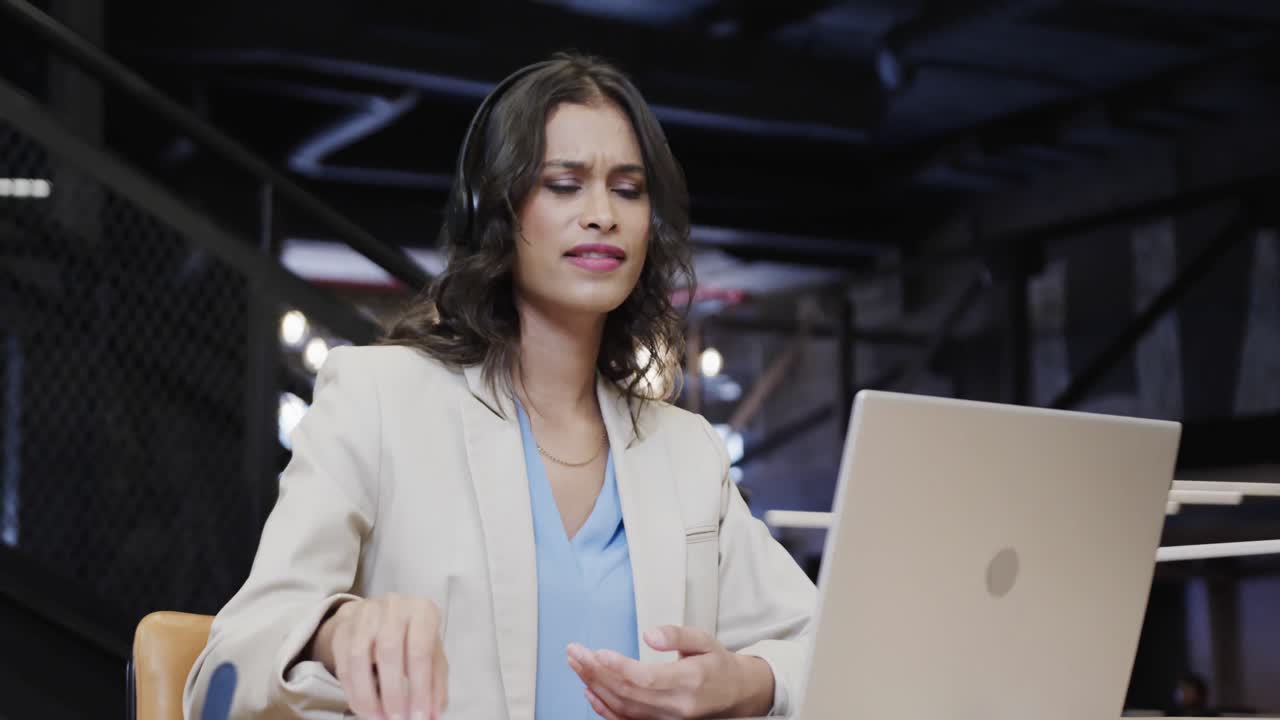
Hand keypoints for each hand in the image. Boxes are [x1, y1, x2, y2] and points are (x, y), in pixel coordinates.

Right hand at [310, 593, 447, 719]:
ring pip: (359, 657)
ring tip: (378, 718)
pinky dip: (352, 691)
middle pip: (388, 651)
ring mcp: (364, 615)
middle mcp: (393, 607)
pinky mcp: (343, 628)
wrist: (380, 614)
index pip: (420, 651)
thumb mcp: (433, 654)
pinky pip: (343, 663)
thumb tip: (433, 716)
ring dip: (367, 695)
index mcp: (422, 611)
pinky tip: (363, 709)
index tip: (419, 716)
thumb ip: (436, 685)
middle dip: (393, 692)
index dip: (420, 687)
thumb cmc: (414, 637)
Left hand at [566, 625, 774, 718]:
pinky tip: (589, 692)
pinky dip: (604, 709)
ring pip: (623, 707)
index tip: (597, 652)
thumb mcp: (705, 640)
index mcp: (690, 680)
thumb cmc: (718, 664)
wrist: (736, 694)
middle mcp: (677, 706)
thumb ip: (677, 635)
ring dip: (595, 686)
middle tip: (575, 652)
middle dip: (597, 671)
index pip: (647, 678)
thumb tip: (649, 635)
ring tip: (576, 664)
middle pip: (629, 692)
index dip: (619, 667)